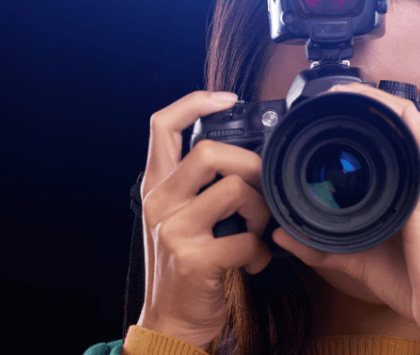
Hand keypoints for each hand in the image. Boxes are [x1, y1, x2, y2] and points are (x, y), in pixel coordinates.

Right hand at [136, 91, 272, 350]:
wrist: (171, 322)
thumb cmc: (186, 268)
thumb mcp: (181, 219)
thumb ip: (200, 187)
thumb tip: (247, 157)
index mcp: (157, 187)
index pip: (162, 125)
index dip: (195, 102)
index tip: (228, 98)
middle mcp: (160, 202)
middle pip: (208, 152)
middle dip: (249, 166)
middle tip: (262, 188)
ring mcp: (174, 230)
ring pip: (233, 190)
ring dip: (261, 210)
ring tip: (259, 230)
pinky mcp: (194, 259)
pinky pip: (246, 239)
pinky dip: (262, 252)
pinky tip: (256, 262)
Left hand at [272, 82, 419, 346]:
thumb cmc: (417, 284)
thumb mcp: (360, 258)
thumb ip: (322, 247)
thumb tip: (284, 237)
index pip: (400, 133)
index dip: (372, 112)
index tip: (337, 104)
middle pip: (407, 119)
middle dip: (372, 98)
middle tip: (338, 91)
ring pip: (415, 126)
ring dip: (384, 104)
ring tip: (351, 92)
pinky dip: (408, 130)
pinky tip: (389, 115)